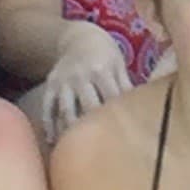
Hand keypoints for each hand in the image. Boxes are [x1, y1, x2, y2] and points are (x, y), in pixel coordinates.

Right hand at [37, 22, 135, 141]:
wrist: (79, 36)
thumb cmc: (105, 54)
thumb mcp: (118, 63)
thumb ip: (126, 86)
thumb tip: (143, 110)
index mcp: (101, 70)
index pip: (111, 98)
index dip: (117, 117)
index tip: (124, 138)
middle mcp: (80, 76)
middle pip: (87, 106)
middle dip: (95, 127)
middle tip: (103, 152)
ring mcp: (63, 82)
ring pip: (66, 110)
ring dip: (71, 131)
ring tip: (77, 151)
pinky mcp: (50, 86)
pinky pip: (47, 108)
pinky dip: (49, 126)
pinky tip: (54, 143)